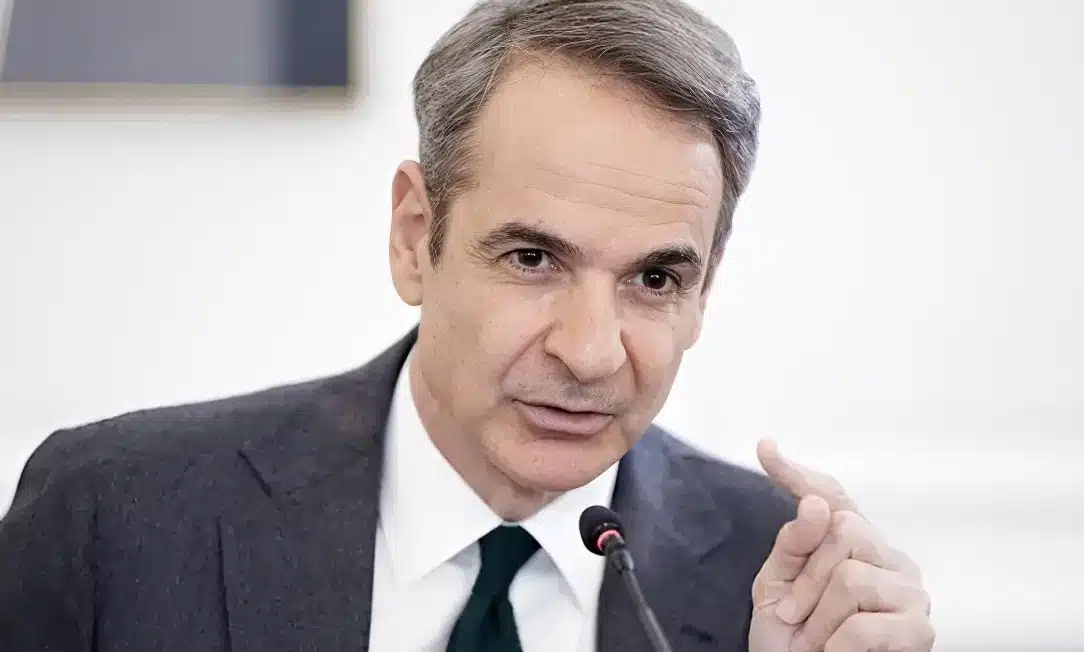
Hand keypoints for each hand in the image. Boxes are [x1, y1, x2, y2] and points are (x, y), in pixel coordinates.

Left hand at [748, 440, 933, 651]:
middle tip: (795, 616)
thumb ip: (794, 544)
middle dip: (807, 580)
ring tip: (817, 641)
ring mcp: (910, 592)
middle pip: (844, 531)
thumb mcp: (777, 587)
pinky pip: (863, 626)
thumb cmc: (792, 637)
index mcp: (855, 542)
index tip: (765, 449)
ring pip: (852, 579)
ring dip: (819, 619)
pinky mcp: (918, 629)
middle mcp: (889, 558)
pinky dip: (836, 646)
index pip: (833, 497)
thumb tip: (816, 505)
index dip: (798, 474)